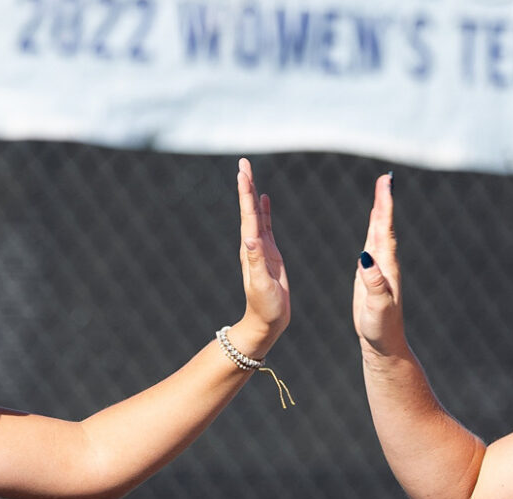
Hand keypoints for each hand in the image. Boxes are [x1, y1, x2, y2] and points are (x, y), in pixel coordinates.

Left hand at [232, 158, 289, 356]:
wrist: (267, 322)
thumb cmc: (265, 307)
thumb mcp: (262, 285)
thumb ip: (257, 262)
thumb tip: (250, 239)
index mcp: (250, 249)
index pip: (247, 216)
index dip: (246, 193)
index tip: (243, 172)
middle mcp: (252, 245)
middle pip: (248, 209)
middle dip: (246, 185)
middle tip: (243, 163)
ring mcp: (260, 248)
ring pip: (255, 214)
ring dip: (252, 194)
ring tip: (249, 173)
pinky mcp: (270, 253)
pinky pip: (265, 225)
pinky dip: (263, 210)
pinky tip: (263, 199)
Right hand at [352, 172, 404, 354]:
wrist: (383, 344)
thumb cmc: (381, 328)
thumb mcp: (377, 306)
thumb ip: (373, 282)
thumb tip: (365, 258)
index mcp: (387, 267)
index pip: (385, 230)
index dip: (385, 206)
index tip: (386, 185)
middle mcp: (386, 263)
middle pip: (384, 225)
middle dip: (384, 201)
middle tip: (385, 179)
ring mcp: (379, 268)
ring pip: (379, 232)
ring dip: (380, 211)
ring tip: (382, 192)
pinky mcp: (371, 275)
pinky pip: (372, 245)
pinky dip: (373, 229)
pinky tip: (374, 223)